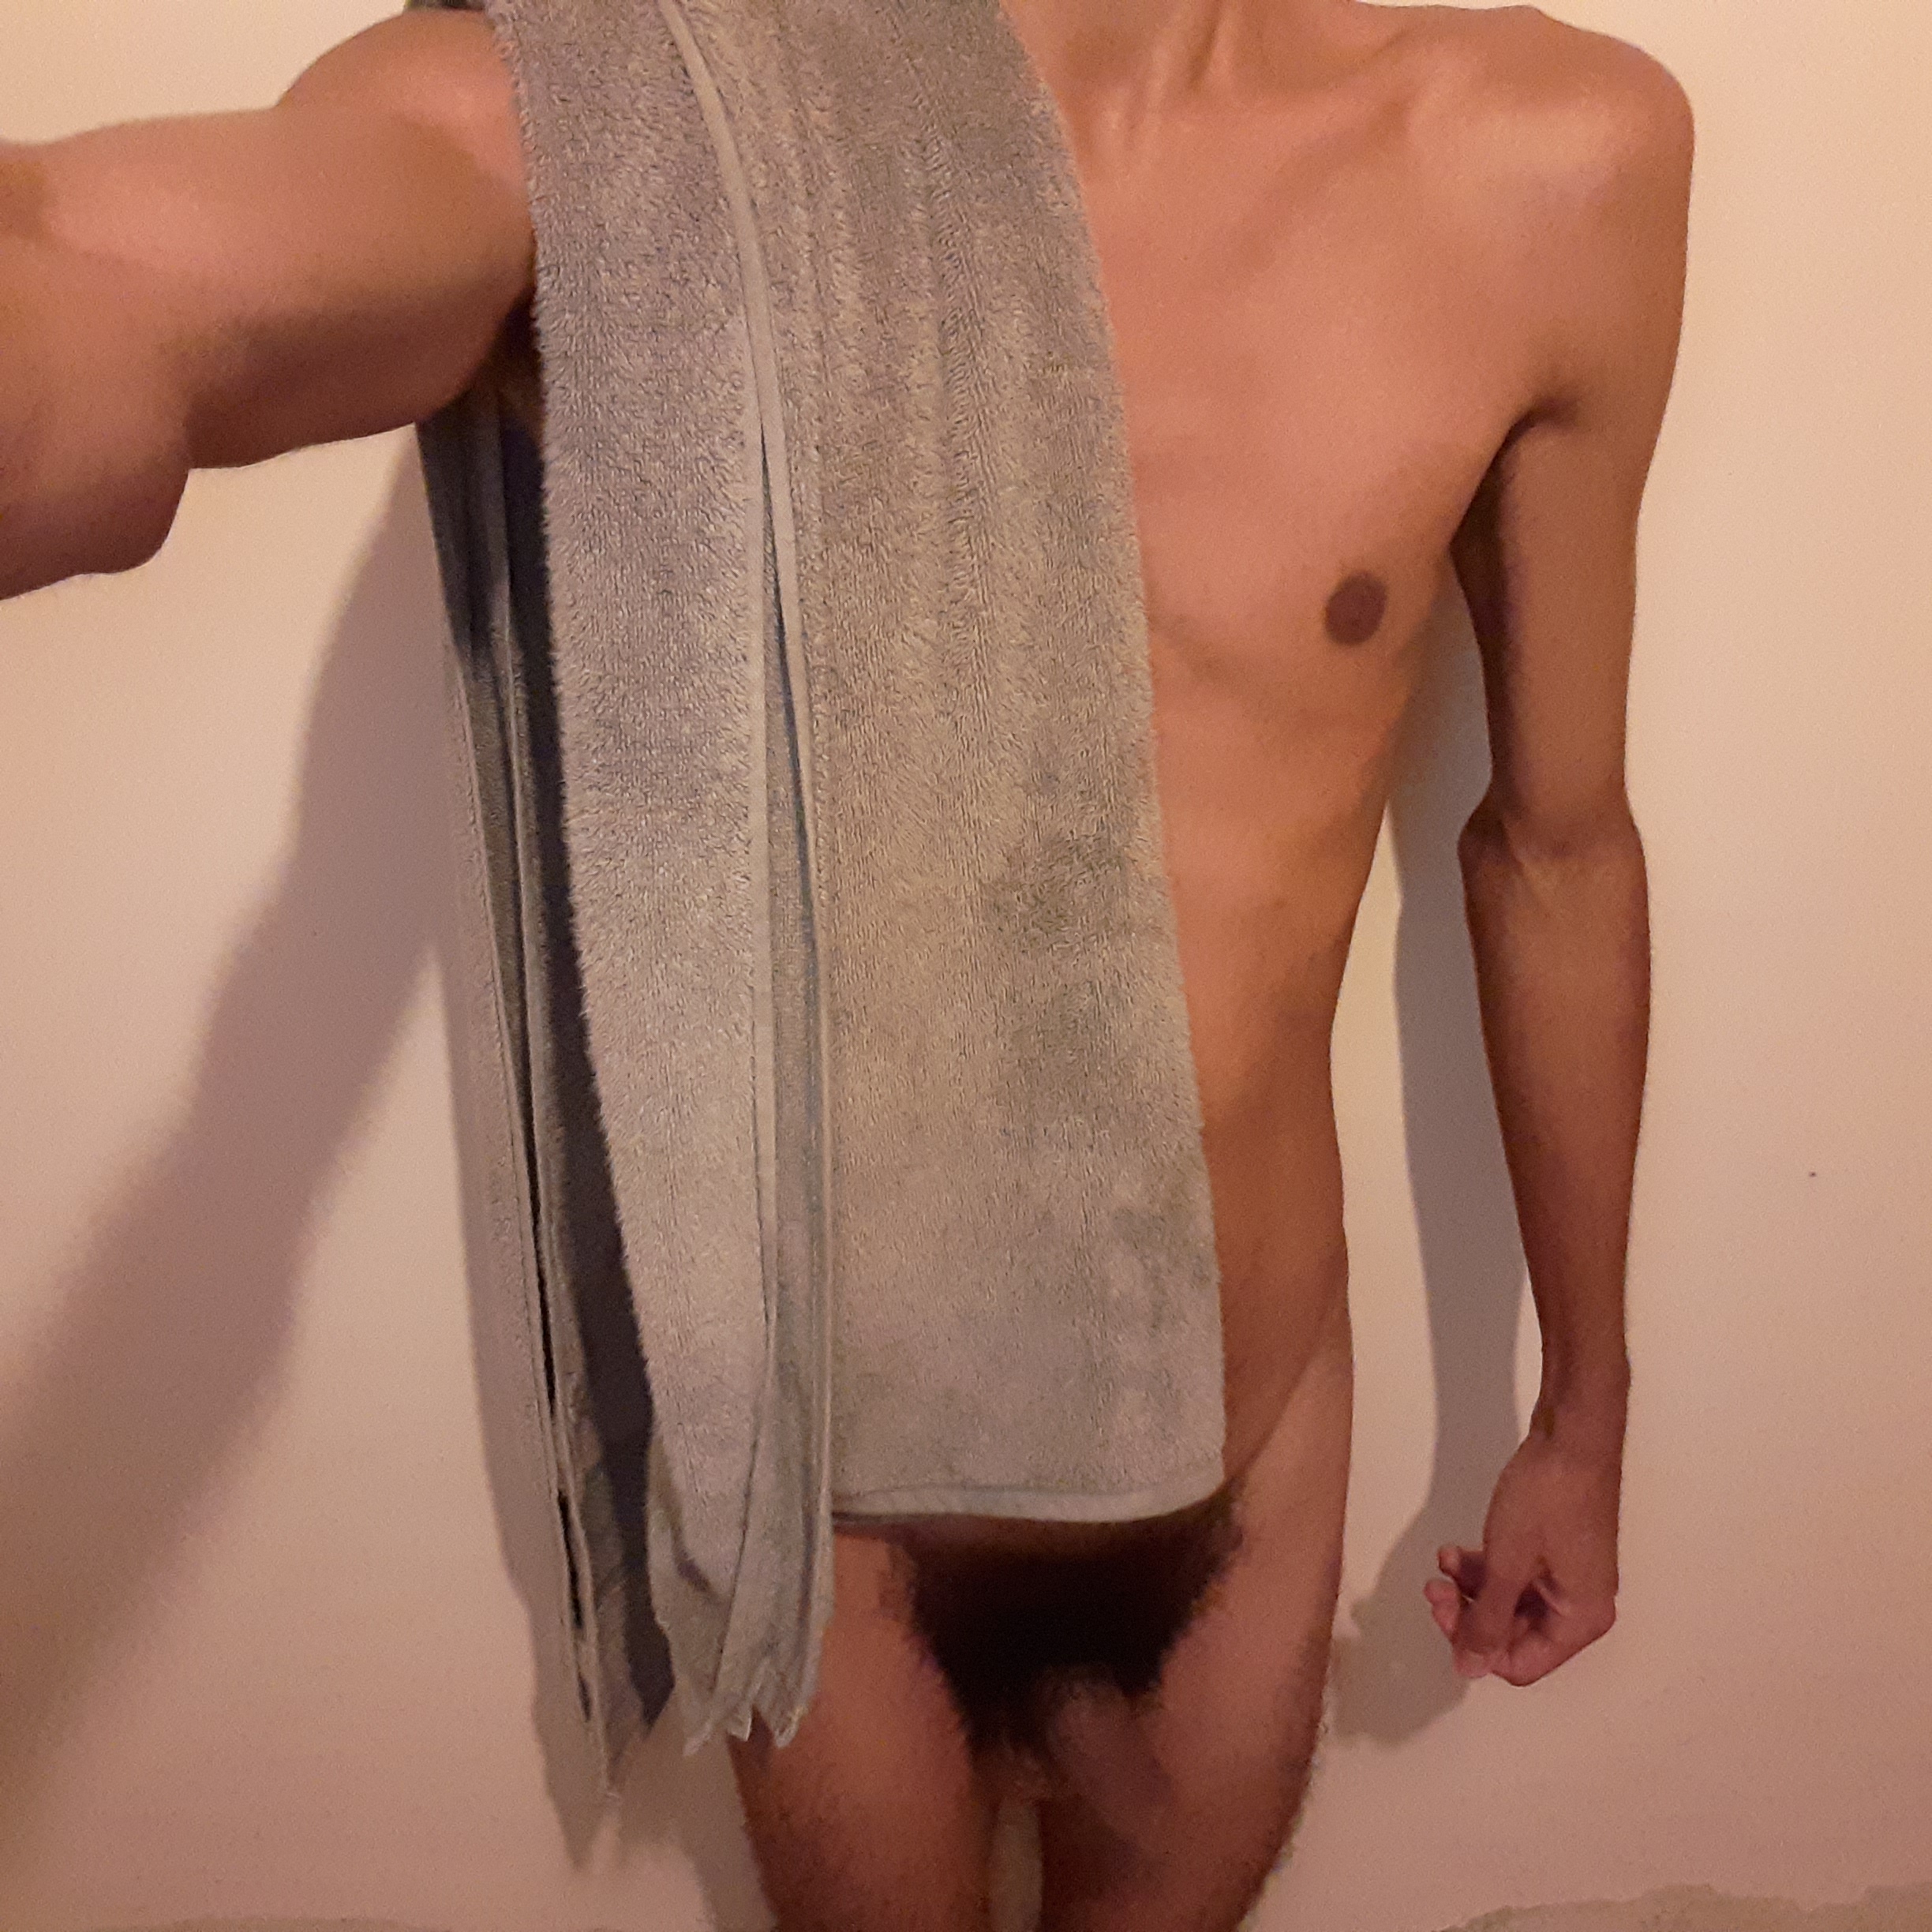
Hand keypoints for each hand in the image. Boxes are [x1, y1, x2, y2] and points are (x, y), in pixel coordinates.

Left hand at [1423, 1417, 1621, 1685]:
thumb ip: (1487, 1620)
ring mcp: (1568, 1576)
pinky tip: (1455, 1551)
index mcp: (1580, 1620)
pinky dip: (1485, 1567)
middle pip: (1514, 1634)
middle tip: (1434, 1588)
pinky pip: (1515, 1574)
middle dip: (1469, 1612)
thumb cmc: (1546, 1499)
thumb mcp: (1508, 1564)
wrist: (1571, 1436)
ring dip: (1471, 1587)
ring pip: (1509, 1602)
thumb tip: (1470, 1669)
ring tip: (1443, 1563)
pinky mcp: (1554, 1551)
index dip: (1476, 1645)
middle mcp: (1580, 1606)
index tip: (1443, 1612)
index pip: (1521, 1663)